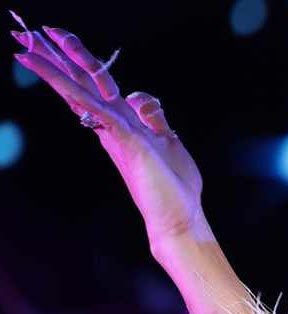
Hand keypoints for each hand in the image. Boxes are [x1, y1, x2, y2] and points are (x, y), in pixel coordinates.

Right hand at [11, 17, 209, 249]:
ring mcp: (118, 135)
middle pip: (80, 84)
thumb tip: (138, 97)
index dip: (74, 63)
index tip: (55, 39)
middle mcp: (113, 126)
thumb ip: (153, 118)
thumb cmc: (174, 186)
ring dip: (56, 71)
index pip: (92, 86)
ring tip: (27, 51)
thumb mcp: (168, 141)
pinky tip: (67, 84)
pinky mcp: (129, 145)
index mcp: (120, 123)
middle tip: (26, 36)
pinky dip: (85, 98)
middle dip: (56, 58)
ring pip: (82, 95)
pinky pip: (103, 115)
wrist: (178, 220)